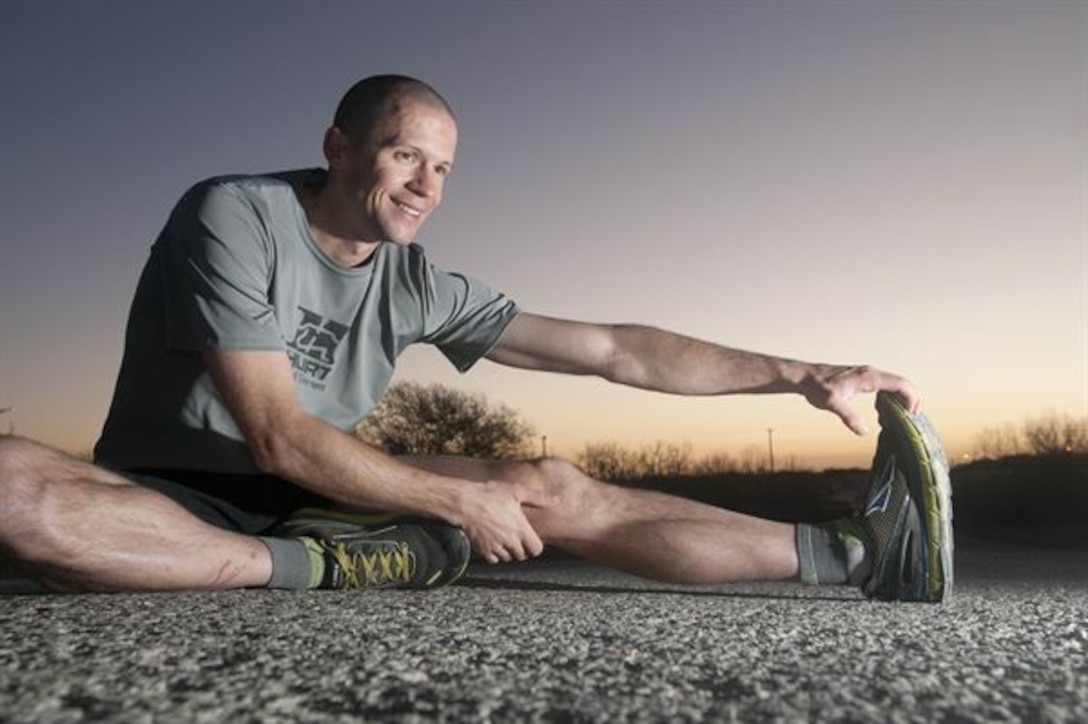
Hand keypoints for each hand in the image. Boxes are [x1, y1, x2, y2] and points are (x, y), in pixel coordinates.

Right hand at [456, 481, 552, 563]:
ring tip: (503, 537)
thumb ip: (538, 498)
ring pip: (508, 558)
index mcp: (521, 529)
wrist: (465, 502)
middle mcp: (510, 541)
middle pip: (522, 555)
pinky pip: (493, 559)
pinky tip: (492, 541)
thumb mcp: (516, 491)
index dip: (534, 545)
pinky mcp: (483, 550)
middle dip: (520, 548)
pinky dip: (494, 554)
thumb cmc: (490, 494)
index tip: (529, 538)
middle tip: (515, 536)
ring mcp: (496, 547)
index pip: (536, 550)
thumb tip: (556, 500)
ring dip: (508, 551)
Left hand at [802, 365, 920, 434]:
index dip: (912, 397)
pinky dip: (894, 396)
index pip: (900, 384)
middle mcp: (871, 373)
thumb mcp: (832, 403)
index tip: (913, 414)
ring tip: (907, 414)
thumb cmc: (817, 387)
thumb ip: (848, 416)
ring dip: (904, 397)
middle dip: (913, 398)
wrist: (805, 377)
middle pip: (902, 382)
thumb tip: (863, 431)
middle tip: (915, 417)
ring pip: (895, 383)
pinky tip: (889, 409)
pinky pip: (885, 385)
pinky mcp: (862, 379)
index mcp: (868, 377)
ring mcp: (867, 375)